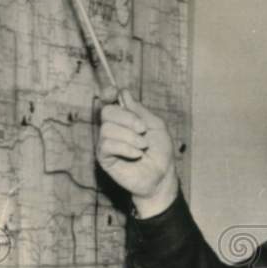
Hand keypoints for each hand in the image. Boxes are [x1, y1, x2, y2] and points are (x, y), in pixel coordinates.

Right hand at [97, 89, 177, 216]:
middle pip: (107, 112)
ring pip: (107, 129)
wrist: (162, 175)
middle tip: (143, 130)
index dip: (108, 94)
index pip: (109, 102)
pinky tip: (137, 154)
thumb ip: (140, 111)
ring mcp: (107, 143)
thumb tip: (124, 94)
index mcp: (125, 119)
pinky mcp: (104, 158)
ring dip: (130, 136)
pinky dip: (125, 148)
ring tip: (143, 146)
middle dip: (127, 118)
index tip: (114, 92)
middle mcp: (113, 129)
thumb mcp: (156, 126)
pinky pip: (107, 145)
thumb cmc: (160, 152)